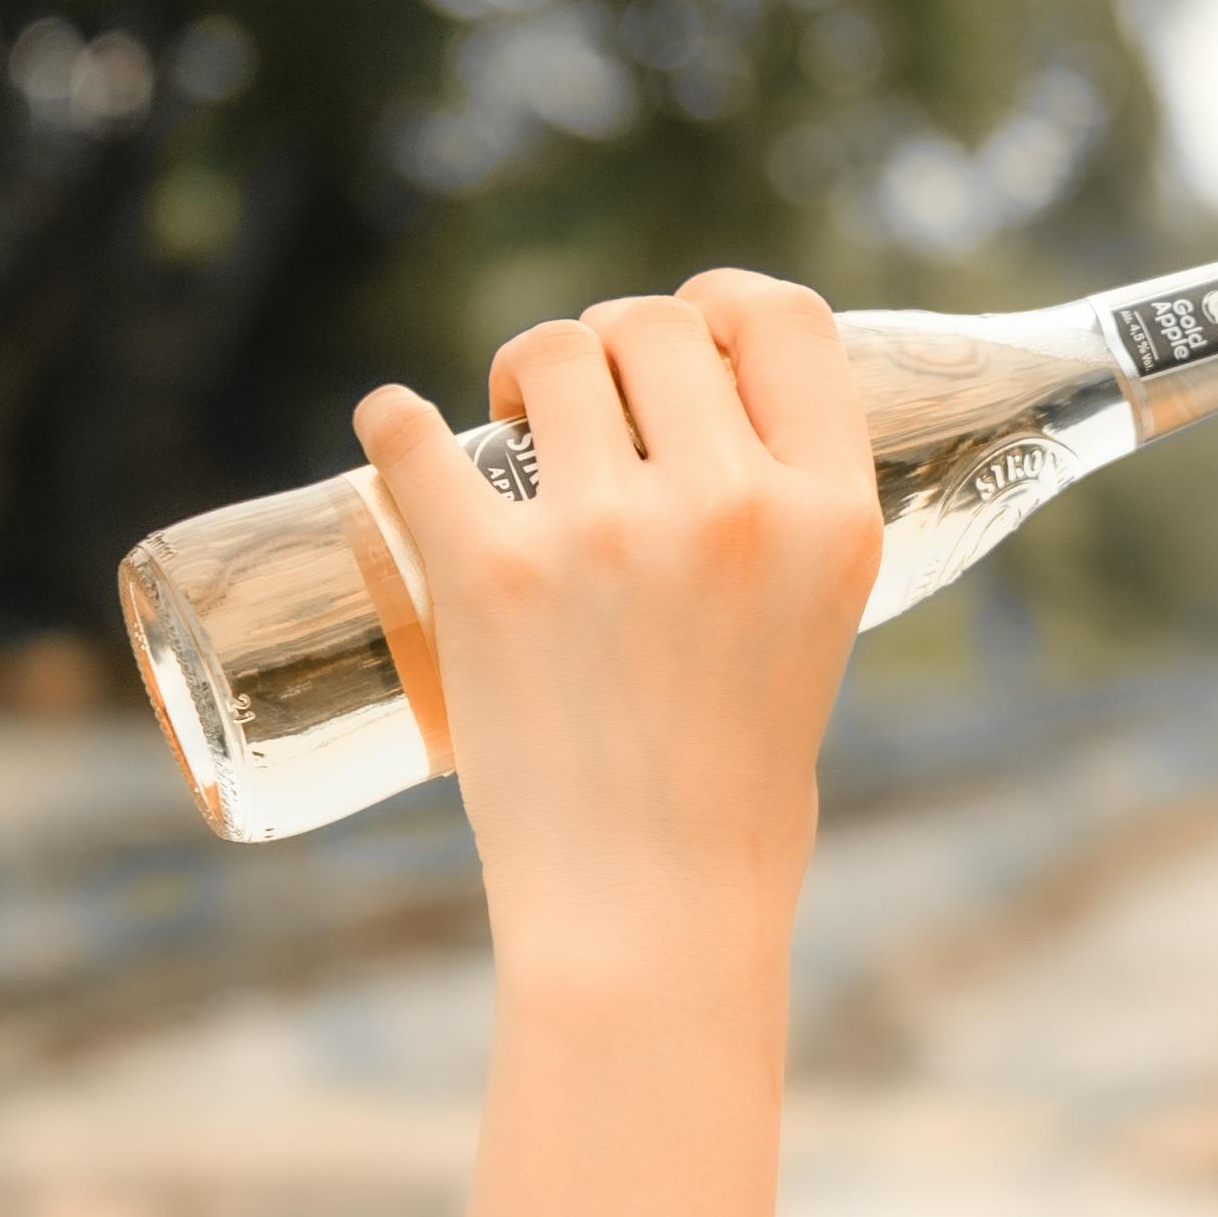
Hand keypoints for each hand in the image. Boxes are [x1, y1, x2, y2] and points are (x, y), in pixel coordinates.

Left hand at [351, 271, 884, 981]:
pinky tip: (389, 426)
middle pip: (652, 323)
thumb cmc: (733, 793)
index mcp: (828, 516)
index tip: (684, 325)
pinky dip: (392, 424)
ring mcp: (604, 536)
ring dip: (524, 373)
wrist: (651, 914)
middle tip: (576, 402)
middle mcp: (727, 506)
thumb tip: (700, 438)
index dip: (723, 302)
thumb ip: (776, 528)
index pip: (786, 321)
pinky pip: (415, 442)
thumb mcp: (815, 633)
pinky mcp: (489, 576)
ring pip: (549, 355)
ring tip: (509, 427)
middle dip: (611, 341)